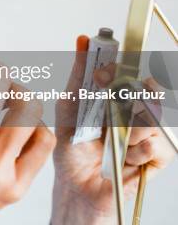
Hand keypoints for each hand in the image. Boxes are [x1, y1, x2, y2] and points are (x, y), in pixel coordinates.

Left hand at [51, 36, 175, 224]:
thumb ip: (80, 75)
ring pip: (153, 117)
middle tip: (112, 108)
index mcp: (115, 96)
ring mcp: (147, 132)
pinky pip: (158, 145)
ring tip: (112, 141)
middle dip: (129, 98)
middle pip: (150, 89)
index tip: (109, 69)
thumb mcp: (69, 107)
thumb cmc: (70, 147)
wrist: (77, 186)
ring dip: (129, 130)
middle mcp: (134, 110)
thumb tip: (83, 39)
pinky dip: (137, 152)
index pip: (132, 70)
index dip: (125, 66)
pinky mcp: (157, 156)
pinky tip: (124, 159)